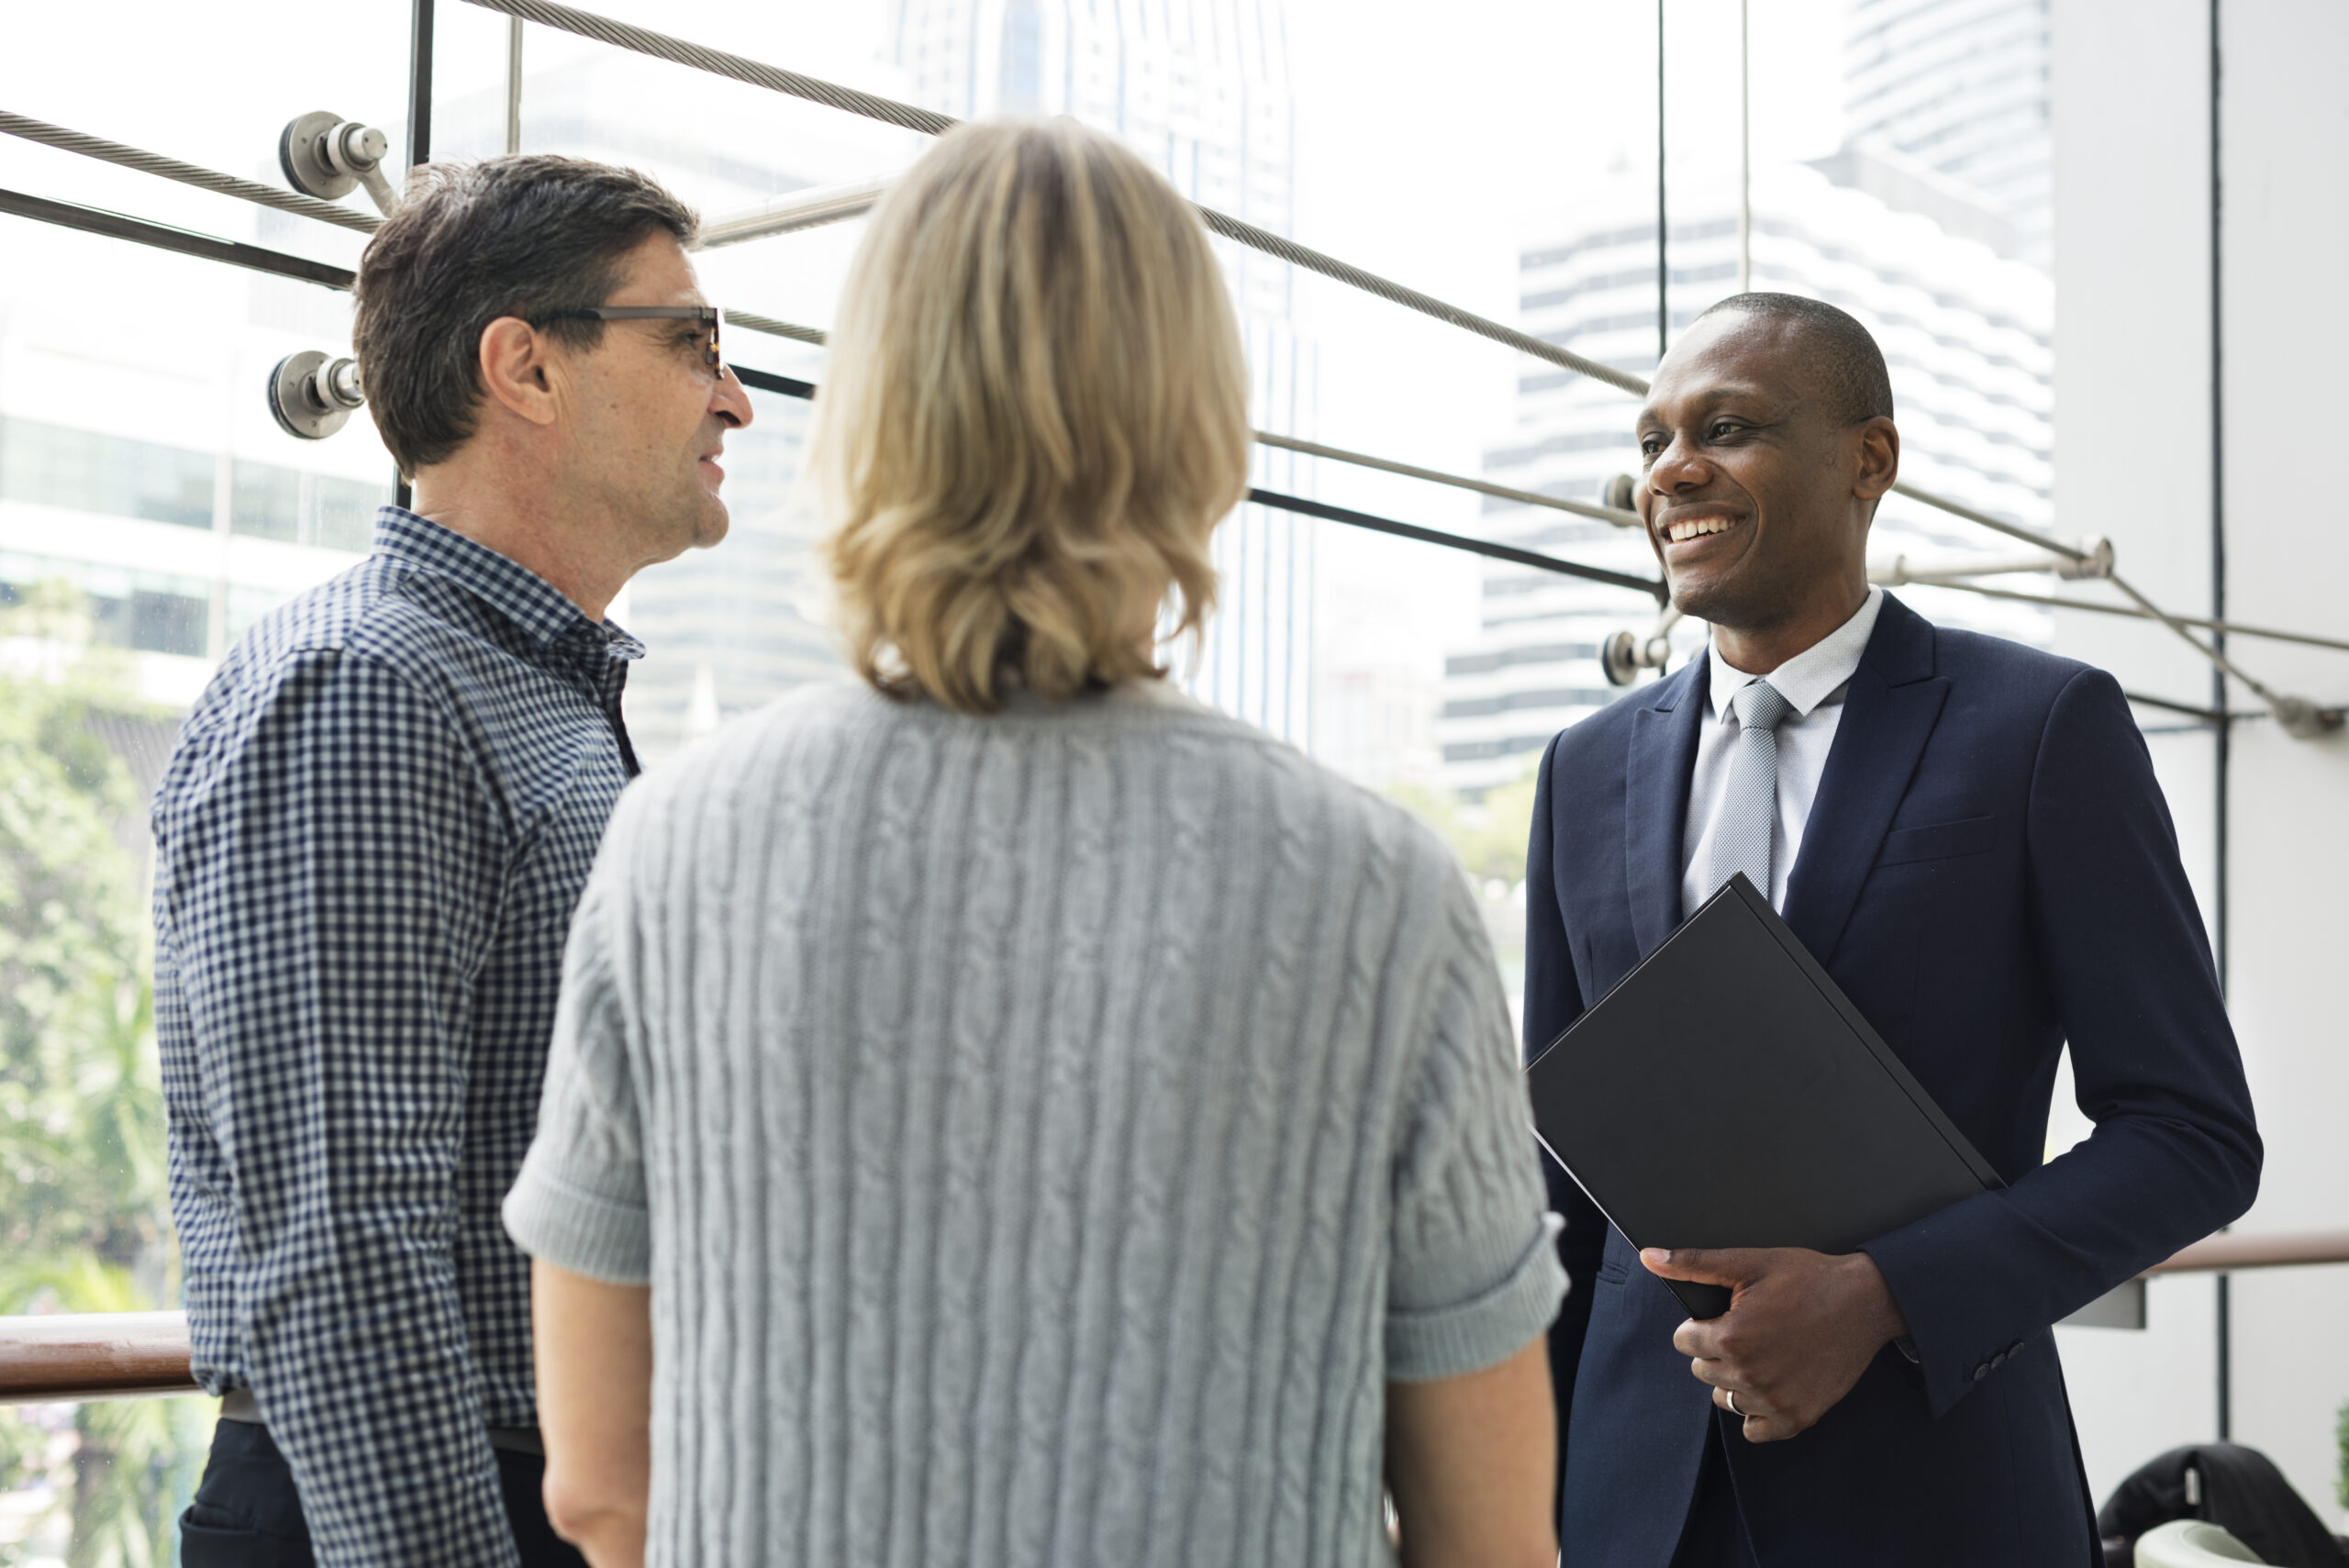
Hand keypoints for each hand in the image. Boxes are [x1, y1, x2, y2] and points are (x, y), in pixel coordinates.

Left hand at [1639, 1246, 1909, 1442]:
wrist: (1866, 1302)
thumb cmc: (1808, 1278)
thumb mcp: (1748, 1262)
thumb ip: (1693, 1263)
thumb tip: (1648, 1257)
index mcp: (1732, 1336)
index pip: (1683, 1342)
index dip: (1701, 1325)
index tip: (1727, 1315)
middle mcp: (1749, 1374)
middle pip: (1701, 1370)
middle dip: (1716, 1349)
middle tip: (1750, 1330)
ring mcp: (1774, 1401)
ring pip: (1725, 1397)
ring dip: (1735, 1379)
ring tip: (1764, 1354)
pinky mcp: (1797, 1418)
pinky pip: (1754, 1430)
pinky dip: (1756, 1411)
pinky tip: (1771, 1384)